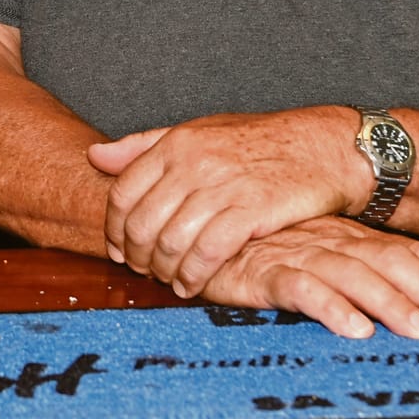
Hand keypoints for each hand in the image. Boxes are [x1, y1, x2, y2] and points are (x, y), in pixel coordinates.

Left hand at [90, 107, 361, 297]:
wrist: (323, 147)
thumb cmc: (259, 142)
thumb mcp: (199, 133)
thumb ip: (144, 146)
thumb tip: (95, 156)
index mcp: (176, 143)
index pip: (122, 192)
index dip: (114, 228)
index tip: (119, 249)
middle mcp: (193, 162)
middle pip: (142, 222)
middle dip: (136, 256)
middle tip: (142, 272)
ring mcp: (222, 185)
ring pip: (171, 241)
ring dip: (163, 270)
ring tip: (168, 281)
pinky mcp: (252, 210)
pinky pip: (208, 252)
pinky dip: (194, 275)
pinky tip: (192, 285)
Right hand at [198, 216, 418, 339]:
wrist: (195, 224)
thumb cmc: (260, 243)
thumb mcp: (317, 251)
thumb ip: (358, 267)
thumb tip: (418, 300)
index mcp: (347, 235)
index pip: (407, 253)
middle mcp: (328, 240)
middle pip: (391, 263)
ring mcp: (295, 253)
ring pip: (352, 276)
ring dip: (390, 303)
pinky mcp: (260, 271)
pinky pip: (299, 288)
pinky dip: (328, 307)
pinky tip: (353, 328)